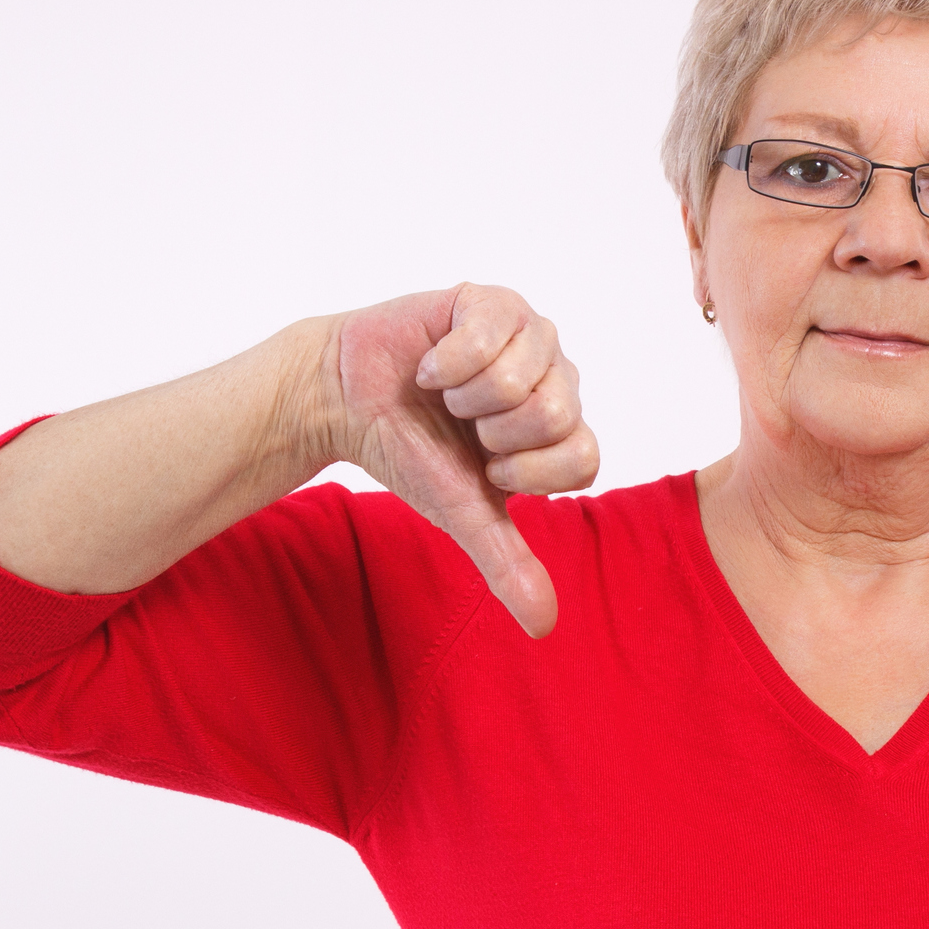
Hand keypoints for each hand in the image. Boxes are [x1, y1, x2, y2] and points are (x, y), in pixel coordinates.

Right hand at [325, 283, 598, 637]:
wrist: (345, 403)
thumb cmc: (411, 453)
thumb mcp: (461, 512)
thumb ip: (506, 561)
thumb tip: (545, 626)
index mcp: (563, 429)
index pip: (584, 459)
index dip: (525, 472)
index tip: (485, 467)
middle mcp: (559, 378)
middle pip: (554, 416)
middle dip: (489, 432)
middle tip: (462, 424)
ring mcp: (530, 334)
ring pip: (521, 380)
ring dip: (463, 397)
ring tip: (445, 393)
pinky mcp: (491, 302)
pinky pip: (485, 339)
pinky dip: (443, 364)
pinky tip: (431, 366)